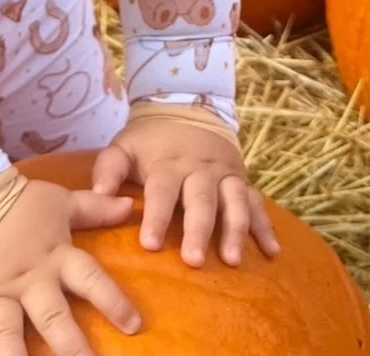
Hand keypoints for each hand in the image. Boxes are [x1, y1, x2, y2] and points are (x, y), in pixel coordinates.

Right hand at [0, 179, 140, 355]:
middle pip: (53, 317)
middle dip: (70, 346)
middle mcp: (28, 282)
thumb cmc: (16, 202)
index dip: (112, 300)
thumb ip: (94, 209)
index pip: (89, 279)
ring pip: (7, 333)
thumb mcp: (59, 202)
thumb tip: (129, 205)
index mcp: (54, 258)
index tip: (134, 325)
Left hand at [91, 117, 279, 268]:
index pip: (162, 190)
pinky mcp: (242, 181)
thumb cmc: (150, 140)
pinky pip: (258, 203)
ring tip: (231, 260)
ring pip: (234, 201)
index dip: (156, 216)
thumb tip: (97, 195)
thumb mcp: (124, 146)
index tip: (150, 244)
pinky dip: (266, 227)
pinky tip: (272, 251)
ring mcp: (225, 175)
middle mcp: (200, 169)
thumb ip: (109, 170)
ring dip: (235, 230)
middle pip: (201, 200)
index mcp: (169, 163)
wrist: (187, 108)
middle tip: (193, 260)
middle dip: (198, 230)